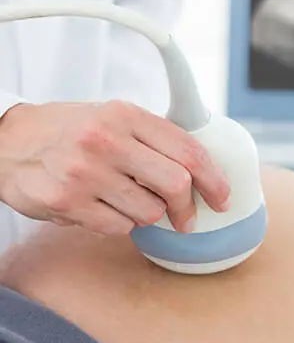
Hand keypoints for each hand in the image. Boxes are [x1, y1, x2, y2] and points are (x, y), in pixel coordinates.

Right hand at [0, 101, 230, 235]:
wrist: (7, 140)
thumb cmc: (70, 130)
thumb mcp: (114, 117)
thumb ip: (155, 138)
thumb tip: (204, 170)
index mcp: (126, 115)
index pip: (189, 151)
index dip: (215, 179)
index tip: (223, 197)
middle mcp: (106, 140)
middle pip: (176, 184)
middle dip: (188, 208)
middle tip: (186, 218)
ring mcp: (84, 172)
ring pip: (148, 211)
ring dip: (147, 214)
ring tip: (128, 201)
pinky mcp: (65, 202)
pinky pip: (117, 227)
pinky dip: (119, 224)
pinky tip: (102, 207)